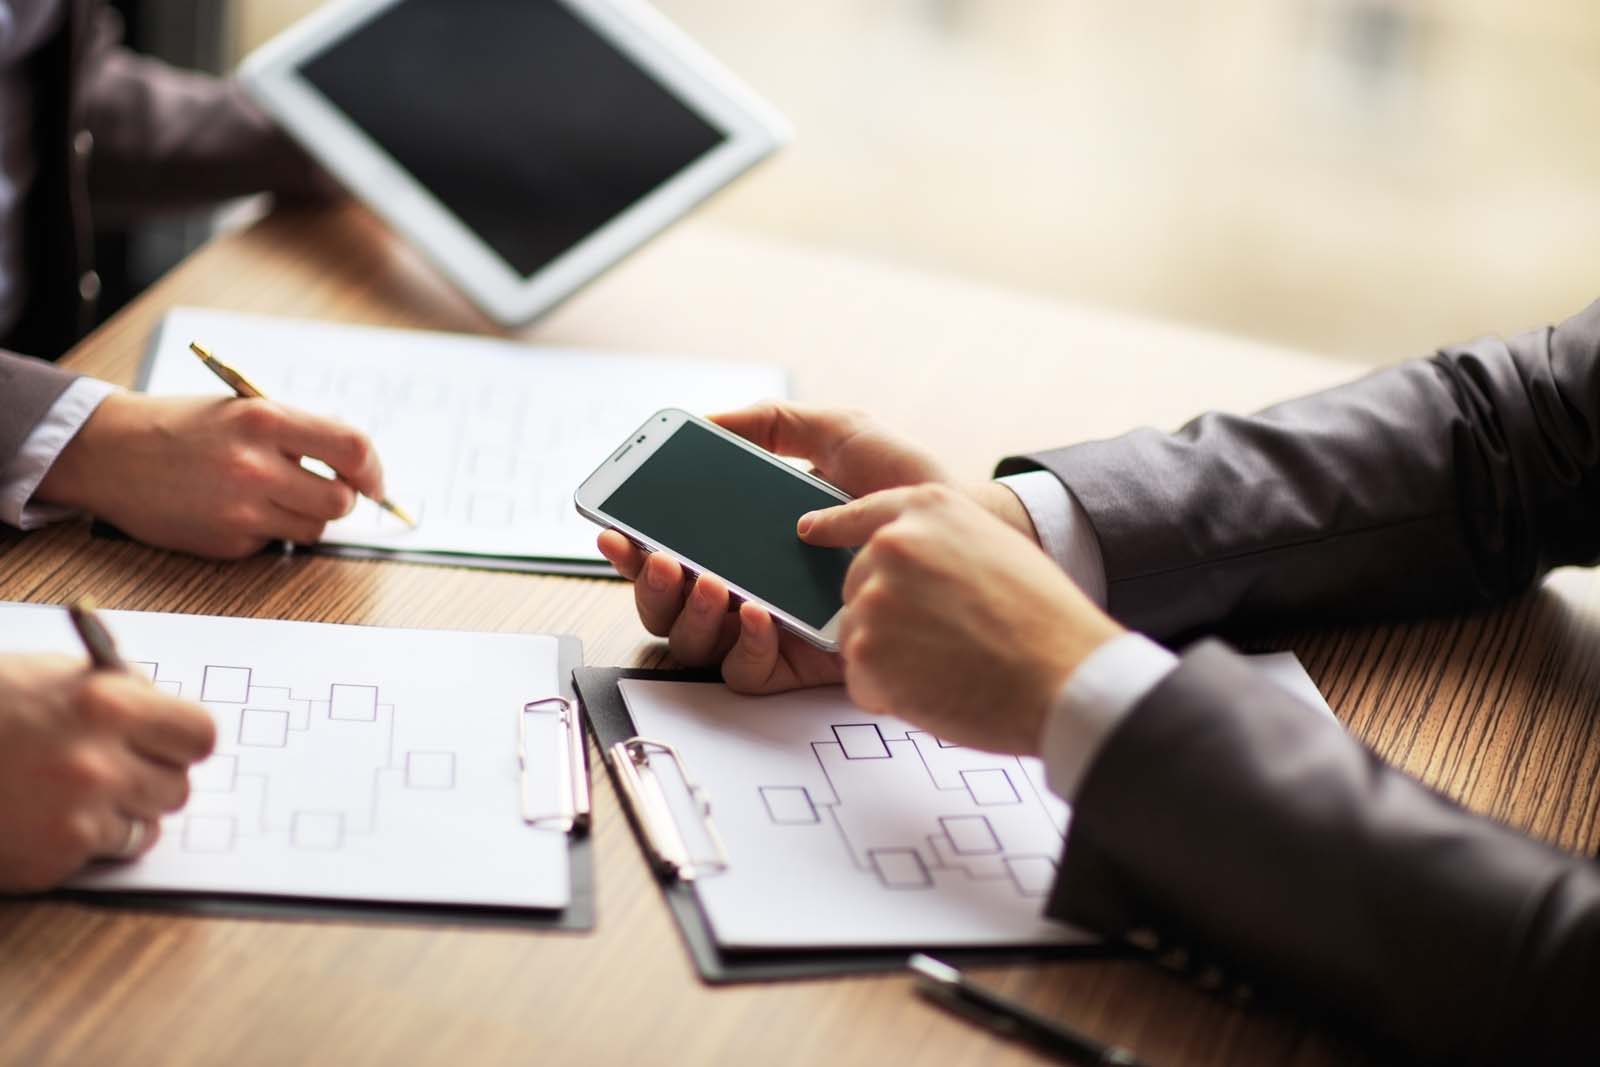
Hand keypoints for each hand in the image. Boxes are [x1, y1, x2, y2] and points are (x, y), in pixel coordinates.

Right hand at [0, 655, 215, 891]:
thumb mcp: (47, 677)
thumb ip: (118, 693)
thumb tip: (166, 717)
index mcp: (107, 704)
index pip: (199, 736)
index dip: (183, 743)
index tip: (169, 746)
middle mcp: (100, 762)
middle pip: (178, 788)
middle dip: (151, 781)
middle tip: (113, 771)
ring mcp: (77, 816)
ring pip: (145, 827)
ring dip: (118, 816)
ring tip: (66, 794)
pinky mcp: (53, 860)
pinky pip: (101, 855)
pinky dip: (79, 844)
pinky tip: (38, 819)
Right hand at [36, 394, 385, 558]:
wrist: (110, 455)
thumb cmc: (180, 427)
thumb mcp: (243, 409)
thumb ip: (299, 431)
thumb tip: (357, 463)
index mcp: (265, 420)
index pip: (352, 448)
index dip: (373, 468)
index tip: (374, 480)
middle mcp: (256, 466)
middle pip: (341, 500)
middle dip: (341, 497)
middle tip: (323, 487)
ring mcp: (241, 510)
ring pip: (315, 527)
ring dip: (307, 515)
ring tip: (273, 494)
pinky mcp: (229, 542)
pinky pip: (275, 542)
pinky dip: (269, 529)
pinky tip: (235, 508)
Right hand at [599, 403, 1039, 692]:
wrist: (965, 535)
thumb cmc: (909, 488)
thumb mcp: (841, 435)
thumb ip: (775, 423)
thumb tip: (708, 420)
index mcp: (747, 538)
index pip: (671, 550)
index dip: (632, 546)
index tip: (614, 527)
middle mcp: (750, 586)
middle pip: (667, 602)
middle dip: (648, 582)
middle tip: (662, 555)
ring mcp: (772, 629)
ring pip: (693, 641)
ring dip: (686, 610)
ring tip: (708, 576)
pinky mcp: (801, 665)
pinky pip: (744, 673)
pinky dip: (737, 645)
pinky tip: (753, 610)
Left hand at [800, 484, 1122, 754]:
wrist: (1064, 674)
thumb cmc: (1044, 621)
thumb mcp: (996, 546)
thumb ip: (942, 544)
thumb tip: (906, 563)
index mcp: (929, 509)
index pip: (863, 512)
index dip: (836, 525)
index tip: (811, 530)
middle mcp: (892, 544)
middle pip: (858, 586)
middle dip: (888, 619)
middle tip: (945, 643)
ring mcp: (874, 596)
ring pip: (858, 635)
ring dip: (891, 661)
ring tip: (949, 667)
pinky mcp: (864, 650)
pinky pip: (861, 680)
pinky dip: (890, 695)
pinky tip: (937, 691)